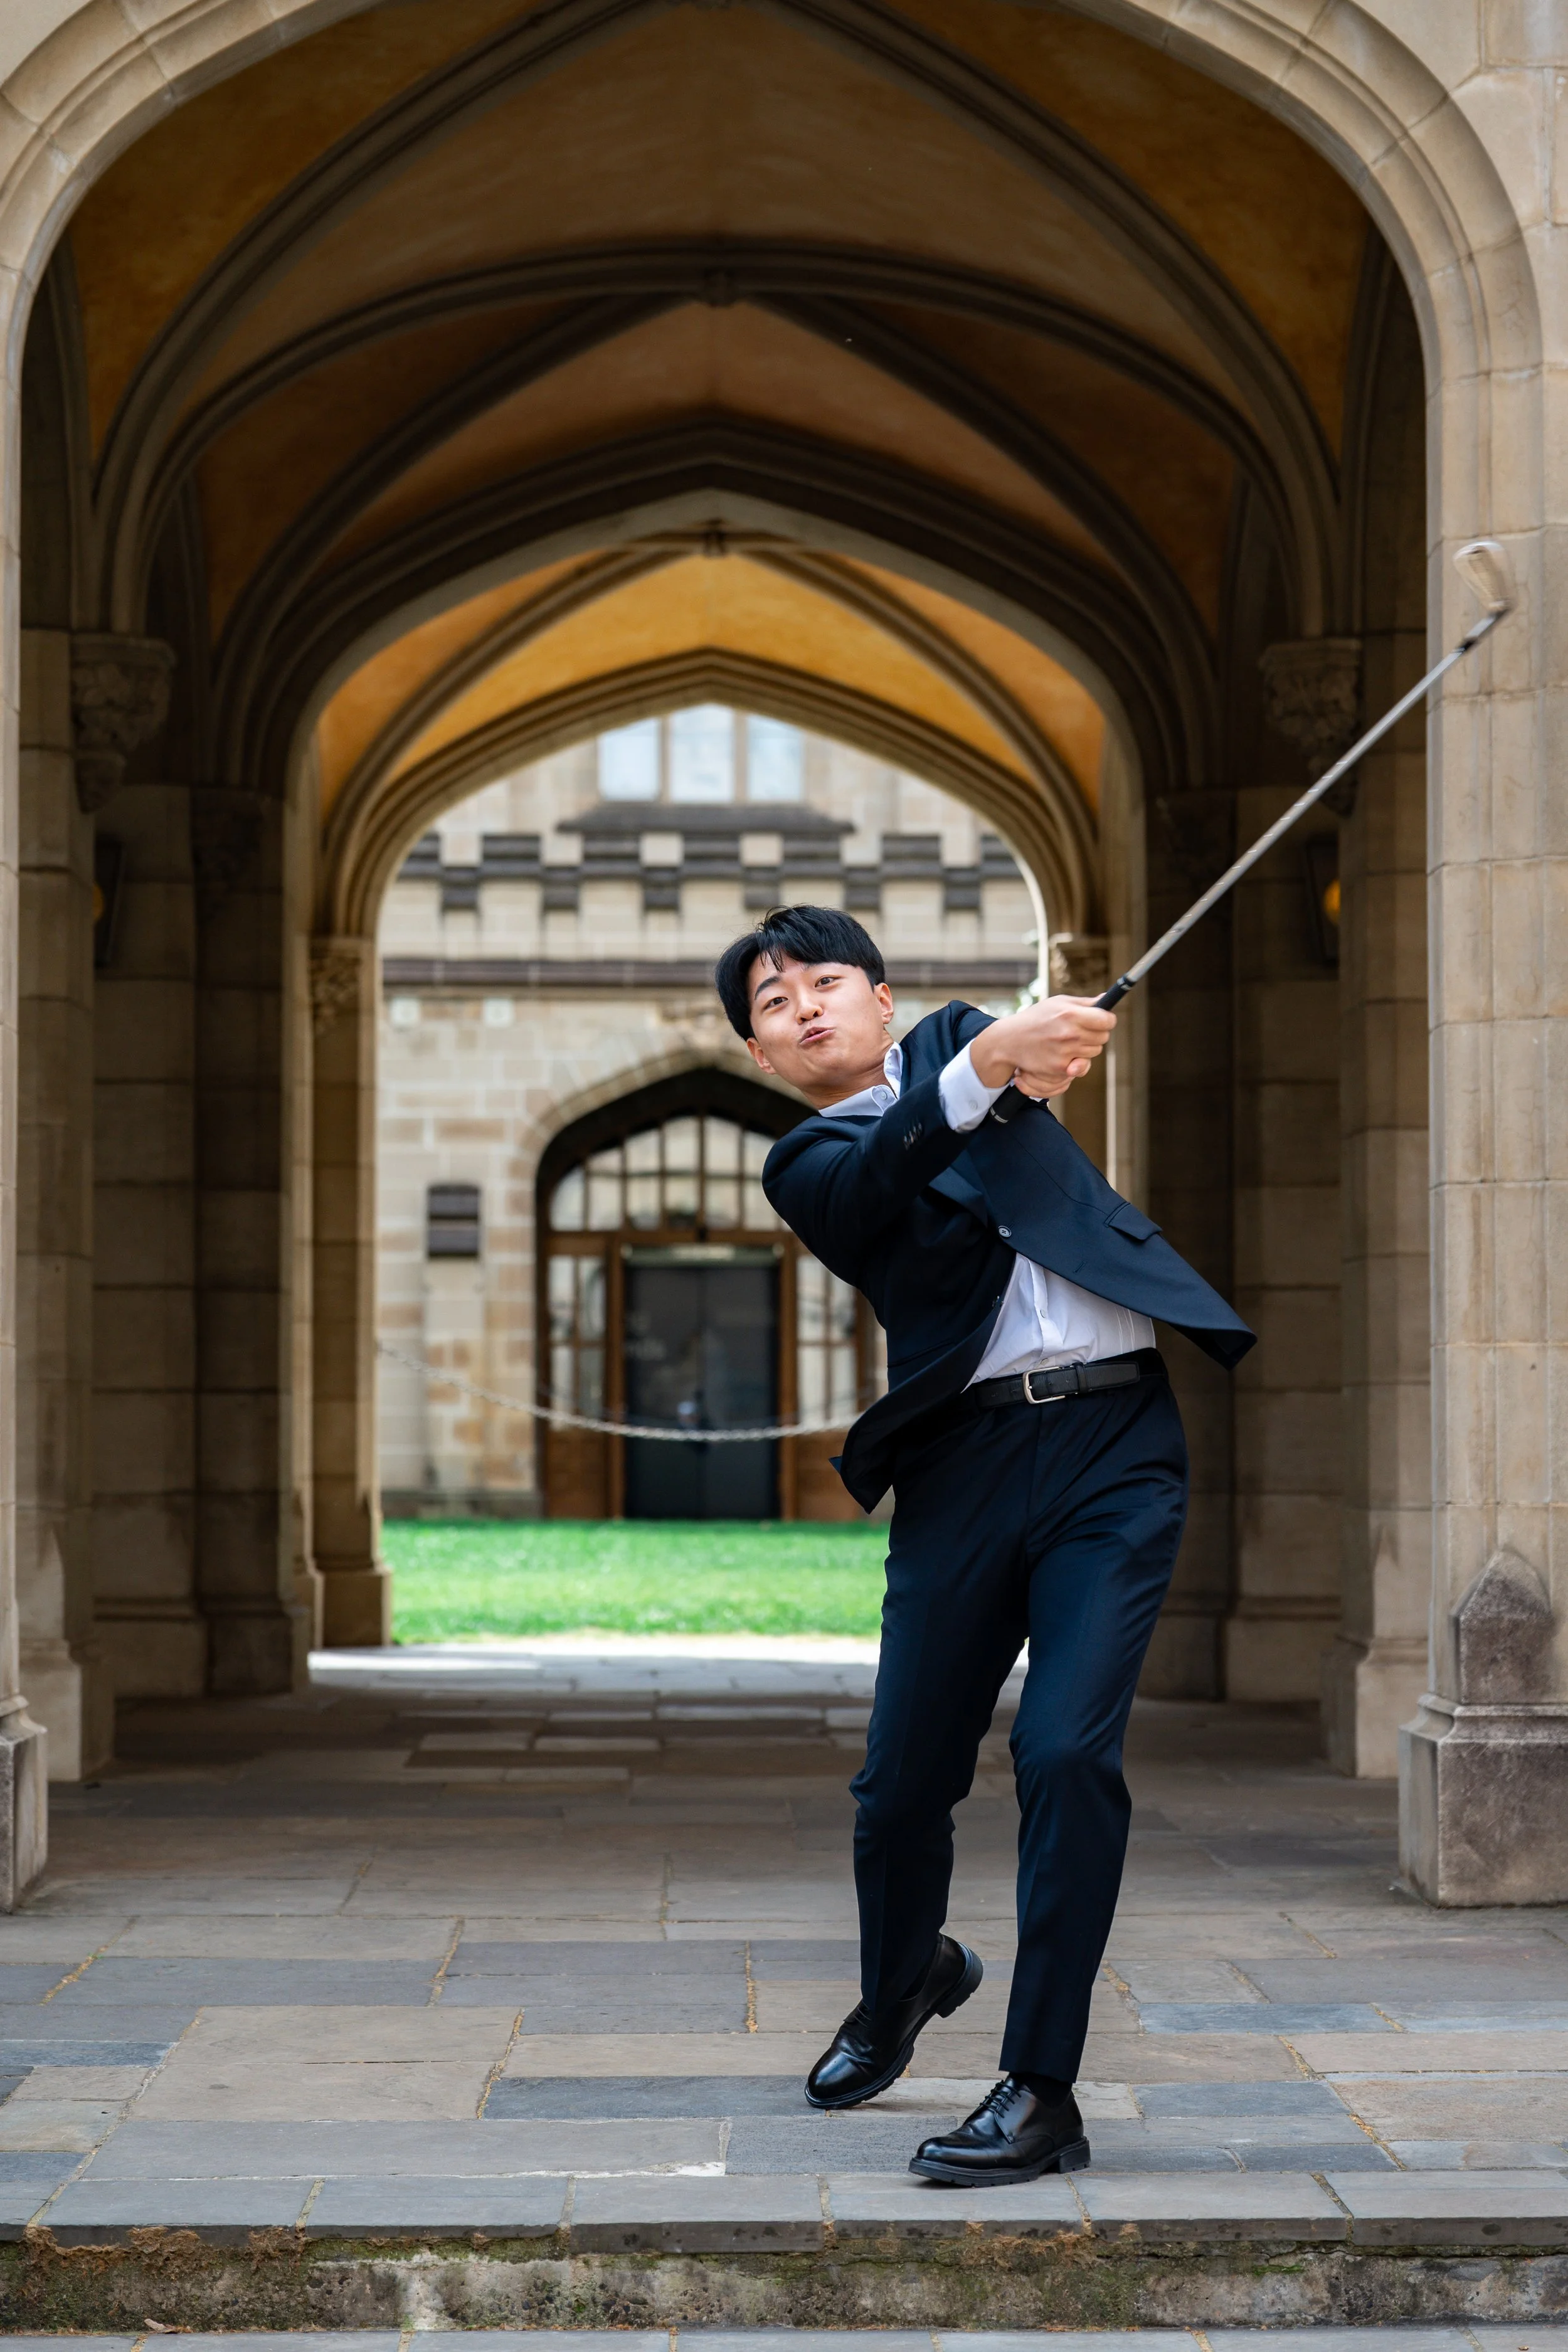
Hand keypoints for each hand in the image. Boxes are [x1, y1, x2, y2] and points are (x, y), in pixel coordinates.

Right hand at [970, 996, 1114, 1098]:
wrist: (1010, 1040)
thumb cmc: (1036, 1018)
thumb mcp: (1058, 1003)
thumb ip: (1084, 1003)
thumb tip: (1105, 998)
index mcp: (1071, 1014)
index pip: (1107, 1021)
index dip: (1107, 1020)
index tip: (1102, 1021)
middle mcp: (1070, 1034)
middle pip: (1103, 1038)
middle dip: (1096, 1034)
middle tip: (1080, 1031)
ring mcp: (1066, 1053)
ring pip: (1094, 1053)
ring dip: (1086, 1048)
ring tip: (1067, 1042)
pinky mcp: (1060, 1069)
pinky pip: (1081, 1066)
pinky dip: (1075, 1062)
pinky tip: (1062, 1054)